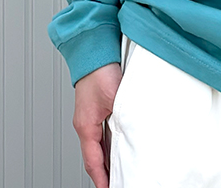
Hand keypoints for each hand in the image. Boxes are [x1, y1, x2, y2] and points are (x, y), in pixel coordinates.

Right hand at [74, 61, 122, 187]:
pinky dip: (109, 146)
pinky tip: (121, 148)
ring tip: (121, 172)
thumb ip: (124, 117)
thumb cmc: (99, 68)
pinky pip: (102, 135)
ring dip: (108, 160)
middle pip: (94, 158)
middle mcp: (85, 124)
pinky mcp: (96, 109)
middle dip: (105, 174)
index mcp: (85, 125)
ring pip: (98, 147)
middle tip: (118, 183)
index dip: (102, 180)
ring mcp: (90, 117)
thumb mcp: (115, 97)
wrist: (94, 47)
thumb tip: (134, 135)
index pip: (93, 162)